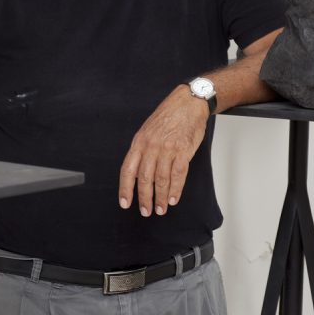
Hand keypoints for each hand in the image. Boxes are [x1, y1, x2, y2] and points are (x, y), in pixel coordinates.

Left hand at [118, 86, 209, 216]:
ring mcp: (167, 149)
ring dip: (161, 197)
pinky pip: (178, 175)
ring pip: (161, 179)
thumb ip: (142, 149)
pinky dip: (175, 189)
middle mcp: (151, 146)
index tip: (125, 203)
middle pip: (144, 178)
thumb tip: (137, 172)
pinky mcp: (183, 150)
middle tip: (146, 211)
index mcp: (139, 142)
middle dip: (144, 198)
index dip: (125, 189)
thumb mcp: (147, 130)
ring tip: (161, 209)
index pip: (128, 170)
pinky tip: (173, 199)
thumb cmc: (168, 116)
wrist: (188, 103)